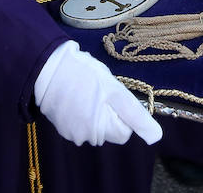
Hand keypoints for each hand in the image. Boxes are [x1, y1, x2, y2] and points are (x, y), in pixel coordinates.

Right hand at [34, 41, 161, 146]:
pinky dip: (80, 110)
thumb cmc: (83, 75)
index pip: (125, 131)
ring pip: (95, 125)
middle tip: (97, 90)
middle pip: (109, 129)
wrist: (47, 65)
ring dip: (94, 111)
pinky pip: (80, 122)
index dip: (122, 112)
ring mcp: (70, 133)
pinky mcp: (60, 125)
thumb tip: (155, 137)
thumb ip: (135, 115)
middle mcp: (84, 138)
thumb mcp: (115, 91)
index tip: (110, 94)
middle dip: (108, 112)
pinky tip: (73, 94)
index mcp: (100, 130)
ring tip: (84, 90)